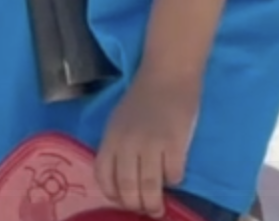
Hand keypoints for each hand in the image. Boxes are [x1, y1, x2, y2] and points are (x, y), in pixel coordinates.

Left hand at [95, 74, 198, 216]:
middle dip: (137, 206)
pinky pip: (173, 175)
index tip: (123, 201)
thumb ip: (118, 148)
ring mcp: (151, 144)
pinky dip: (174, 180)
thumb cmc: (143, 97)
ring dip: (155, 202)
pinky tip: (174, 175)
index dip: (113, 195)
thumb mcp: (119, 122)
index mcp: (110, 138)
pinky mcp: (175, 143)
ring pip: (150, 188)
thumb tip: (123, 181)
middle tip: (146, 210)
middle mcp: (127, 144)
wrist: (168, 73)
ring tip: (159, 208)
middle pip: (128, 189)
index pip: (104, 177)